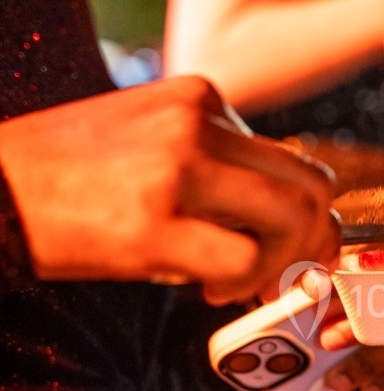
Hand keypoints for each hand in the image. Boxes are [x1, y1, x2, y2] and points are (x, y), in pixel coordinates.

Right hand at [0, 76, 338, 302]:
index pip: (291, 159)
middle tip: (285, 279)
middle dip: (312, 243)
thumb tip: (275, 218)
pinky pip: (244, 259)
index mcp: (200, 99)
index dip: (300, 216)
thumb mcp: (147, 139)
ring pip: (290, 218)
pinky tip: (208, 292)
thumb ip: (211, 162)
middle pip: (310, 185)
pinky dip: (242, 285)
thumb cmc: (64, 174)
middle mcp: (198, 123)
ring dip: (282, 265)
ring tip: (237, 285)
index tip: (278, 250)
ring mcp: (179, 168)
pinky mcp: (154, 222)